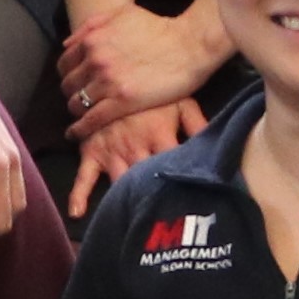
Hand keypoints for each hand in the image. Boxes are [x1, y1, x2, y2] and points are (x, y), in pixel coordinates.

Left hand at [60, 2, 227, 135]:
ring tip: (83, 115)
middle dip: (72, 93)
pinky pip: (91, 119)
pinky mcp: (123, 102)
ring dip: (77, 110)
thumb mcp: (121, 13)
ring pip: (76, 103)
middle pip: (68, 85)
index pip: (64, 64)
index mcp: (92, 40)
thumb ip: (91, 25)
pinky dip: (81, 128)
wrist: (189, 45)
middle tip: (82, 99)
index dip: (68, 75)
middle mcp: (95, 61)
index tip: (76, 82)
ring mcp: (107, 82)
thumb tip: (68, 44)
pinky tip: (76, 134)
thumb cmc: (158, 28)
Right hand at [71, 100, 207, 214]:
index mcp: (158, 134)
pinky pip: (84, 176)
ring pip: (121, 183)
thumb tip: (220, 148)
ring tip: (138, 225)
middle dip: (159, 199)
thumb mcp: (180, 101)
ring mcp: (111, 151)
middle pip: (149, 179)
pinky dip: (78, 195)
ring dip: (129, 201)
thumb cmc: (151, 93)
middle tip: (170, 223)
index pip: (176, 164)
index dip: (187, 182)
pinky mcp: (91, 152)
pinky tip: (77, 213)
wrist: (112, 73)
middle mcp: (134, 146)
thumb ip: (199, 124)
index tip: (198, 201)